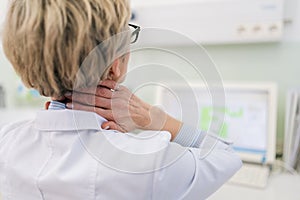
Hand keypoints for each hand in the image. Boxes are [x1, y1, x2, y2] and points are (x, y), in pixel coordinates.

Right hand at [64, 80, 181, 138]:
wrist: (147, 115)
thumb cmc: (132, 124)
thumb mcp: (123, 130)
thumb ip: (112, 127)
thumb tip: (102, 125)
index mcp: (114, 115)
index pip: (93, 110)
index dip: (80, 107)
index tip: (68, 105)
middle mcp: (115, 104)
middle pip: (93, 99)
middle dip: (78, 97)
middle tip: (65, 94)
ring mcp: (119, 95)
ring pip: (99, 91)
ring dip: (86, 89)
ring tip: (74, 87)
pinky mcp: (123, 89)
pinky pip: (110, 84)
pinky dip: (100, 82)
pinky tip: (91, 80)